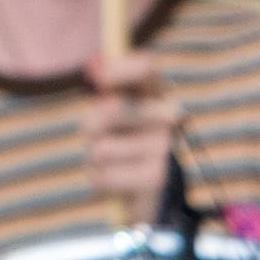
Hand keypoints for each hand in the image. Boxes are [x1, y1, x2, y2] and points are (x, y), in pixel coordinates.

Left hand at [82, 48, 181, 218]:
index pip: (147, 67)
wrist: (144, 192)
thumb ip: (101, 86)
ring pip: (100, 148)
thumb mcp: (105, 109)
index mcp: (154, 91)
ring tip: (110, 159)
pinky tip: (113, 179)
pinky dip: (99, 178)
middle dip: (92, 124)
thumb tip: (95, 69)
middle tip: (92, 134)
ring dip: (94, 155)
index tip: (98, 80)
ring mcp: (164, 147)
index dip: (121, 69)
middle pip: (112, 109)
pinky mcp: (157, 179)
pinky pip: (103, 175)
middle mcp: (167, 116)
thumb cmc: (117, 139)